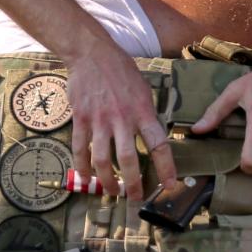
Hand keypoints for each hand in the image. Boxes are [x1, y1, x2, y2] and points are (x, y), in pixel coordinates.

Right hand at [65, 40, 176, 198]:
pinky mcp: (81, 119)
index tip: (170, 185)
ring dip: (107, 180)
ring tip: (111, 191)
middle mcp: (122, 118)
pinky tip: (86, 179)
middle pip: (128, 159)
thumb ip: (147, 114)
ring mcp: (99, 120)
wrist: (91, 53)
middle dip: (132, 183)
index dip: (165, 167)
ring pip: (103, 159)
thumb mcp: (143, 89)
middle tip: (135, 198)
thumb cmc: (121, 70)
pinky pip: (81, 149)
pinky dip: (83, 167)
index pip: (158, 144)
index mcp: (142, 111)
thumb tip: (155, 137)